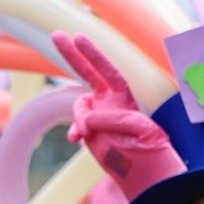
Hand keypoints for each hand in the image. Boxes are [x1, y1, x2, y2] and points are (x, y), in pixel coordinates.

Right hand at [53, 31, 184, 191]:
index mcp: (123, 95)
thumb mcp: (138, 130)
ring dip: (80, 118)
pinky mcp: (89, 131)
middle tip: (56, 34)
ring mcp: (97, 115)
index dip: (93, 54)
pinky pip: (75, 127)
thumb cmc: (148, 147)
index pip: (106, 70)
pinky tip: (76, 139)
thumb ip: (113, 120)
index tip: (78, 37)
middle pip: (87, 72)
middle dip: (72, 54)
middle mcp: (108, 101)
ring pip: (78, 108)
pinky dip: (74, 132)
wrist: (140, 169)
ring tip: (87, 133)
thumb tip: (86, 120)